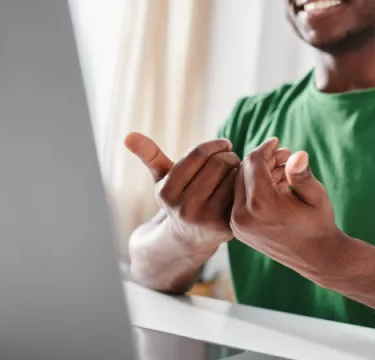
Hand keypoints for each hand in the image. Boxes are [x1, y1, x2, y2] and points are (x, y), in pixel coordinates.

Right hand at [125, 133, 289, 250]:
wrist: (187, 239)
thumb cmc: (178, 199)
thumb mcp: (162, 179)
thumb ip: (149, 155)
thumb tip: (128, 135)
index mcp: (166, 192)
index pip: (198, 154)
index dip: (215, 145)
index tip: (225, 145)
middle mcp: (183, 208)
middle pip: (218, 164)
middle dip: (229, 156)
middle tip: (233, 158)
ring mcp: (204, 219)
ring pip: (232, 177)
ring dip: (240, 169)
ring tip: (237, 170)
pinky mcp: (225, 227)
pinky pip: (241, 193)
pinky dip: (246, 184)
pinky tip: (244, 184)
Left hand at [230, 138, 343, 280]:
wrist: (317, 258)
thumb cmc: (319, 224)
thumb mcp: (316, 197)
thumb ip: (302, 175)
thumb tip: (298, 154)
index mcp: (262, 205)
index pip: (254, 163)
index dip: (265, 148)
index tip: (277, 142)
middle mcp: (243, 215)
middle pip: (243, 172)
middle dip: (262, 160)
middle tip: (283, 155)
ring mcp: (238, 224)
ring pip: (238, 184)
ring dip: (258, 173)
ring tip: (282, 170)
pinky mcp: (238, 230)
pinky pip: (239, 199)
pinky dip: (253, 188)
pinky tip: (275, 185)